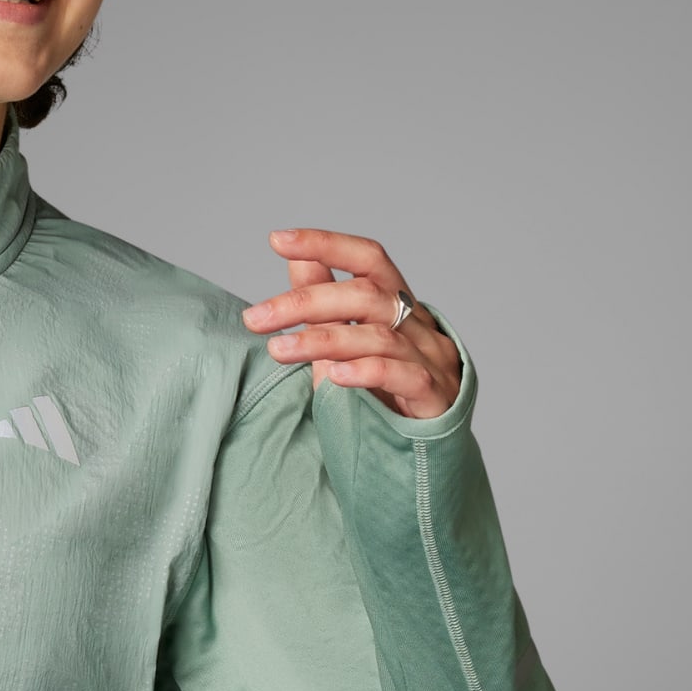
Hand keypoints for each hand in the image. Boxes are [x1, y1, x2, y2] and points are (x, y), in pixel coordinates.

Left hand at [241, 228, 462, 420]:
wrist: (422, 450)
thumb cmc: (383, 392)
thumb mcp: (345, 342)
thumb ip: (324, 301)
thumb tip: (297, 257)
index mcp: (399, 305)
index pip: (368, 259)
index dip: (327, 245)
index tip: (278, 240)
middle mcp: (419, 325)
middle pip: (366, 296)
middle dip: (306, 302)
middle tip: (255, 318)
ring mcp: (432, 359)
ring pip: (378, 336)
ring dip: (322, 341)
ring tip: (278, 350)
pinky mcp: (436, 397)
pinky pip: (404, 376)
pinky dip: (367, 371)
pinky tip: (333, 375)